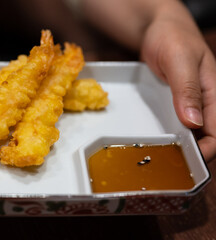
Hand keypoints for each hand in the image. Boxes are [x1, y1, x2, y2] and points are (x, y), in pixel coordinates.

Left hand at [141, 11, 215, 161]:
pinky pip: (181, 125)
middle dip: (196, 154)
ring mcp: (193, 104)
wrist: (160, 30)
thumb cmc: (173, 39)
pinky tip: (163, 142)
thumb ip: (187, 89)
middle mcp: (207, 101)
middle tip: (173, 165)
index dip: (208, 150)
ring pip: (195, 133)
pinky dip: (175, 136)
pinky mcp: (180, 104)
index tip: (190, 162)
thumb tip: (193, 122)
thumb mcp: (179, 60)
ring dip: (185, 147)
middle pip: (209, 136)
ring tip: (165, 158)